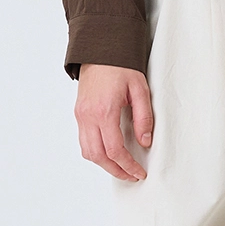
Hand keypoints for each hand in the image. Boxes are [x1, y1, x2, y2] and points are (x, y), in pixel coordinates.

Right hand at [75, 64, 152, 181]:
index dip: (128, 165)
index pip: (114, 149)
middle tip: (131, 175)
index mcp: (104, 111)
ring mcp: (81, 115)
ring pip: (87, 152)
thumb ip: (143, 117)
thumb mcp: (140, 89)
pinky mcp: (79, 113)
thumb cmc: (120, 65)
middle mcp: (88, 116)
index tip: (138, 172)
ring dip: (104, 164)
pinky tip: (109, 153)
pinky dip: (95, 152)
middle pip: (98, 156)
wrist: (100, 50)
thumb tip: (145, 141)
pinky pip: (84, 141)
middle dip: (115, 170)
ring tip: (121, 167)